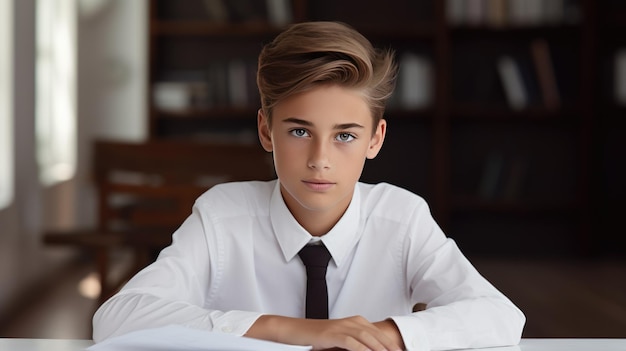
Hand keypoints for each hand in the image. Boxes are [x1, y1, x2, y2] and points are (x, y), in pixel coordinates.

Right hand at [246, 315, 403, 350]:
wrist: (297, 331)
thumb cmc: (318, 338)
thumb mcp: (341, 340)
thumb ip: (356, 344)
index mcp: (357, 322)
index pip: (379, 334)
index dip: (391, 344)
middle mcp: (352, 322)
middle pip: (376, 336)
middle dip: (390, 347)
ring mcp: (342, 327)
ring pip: (367, 338)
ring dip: (380, 349)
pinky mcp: (333, 334)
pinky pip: (351, 343)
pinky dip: (362, 350)